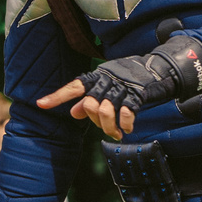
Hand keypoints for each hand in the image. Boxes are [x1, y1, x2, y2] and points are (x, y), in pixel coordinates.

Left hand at [43, 36, 201, 140]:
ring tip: (117, 132)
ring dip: (110, 127)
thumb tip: (72, 113)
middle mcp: (107, 80)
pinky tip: (128, 129)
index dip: (57, 96)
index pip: (73, 87)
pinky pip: (126, 113)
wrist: (160, 69)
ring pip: (105, 111)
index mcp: (97, 76)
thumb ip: (89, 99)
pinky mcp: (138, 93)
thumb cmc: (130, 79)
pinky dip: (126, 124)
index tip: (40, 104)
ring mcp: (122, 86)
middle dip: (96, 121)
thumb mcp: (107, 86)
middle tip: (108, 128)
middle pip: (89, 105)